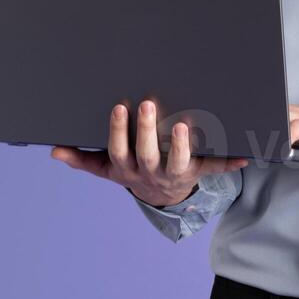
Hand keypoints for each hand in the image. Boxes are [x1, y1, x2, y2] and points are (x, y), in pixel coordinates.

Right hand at [51, 99, 247, 207]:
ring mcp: (176, 173)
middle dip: (145, 131)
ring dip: (181, 147)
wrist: (161, 195)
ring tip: (180, 126)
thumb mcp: (105, 168)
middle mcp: (151, 172)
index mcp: (127, 168)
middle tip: (146, 104)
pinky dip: (230, 162)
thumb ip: (81, 158)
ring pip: (178, 163)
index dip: (119, 131)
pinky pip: (214, 168)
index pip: (119, 150)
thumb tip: (54, 150)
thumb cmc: (131, 169)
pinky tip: (244, 155)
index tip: (119, 107)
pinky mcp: (198, 172)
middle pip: (147, 154)